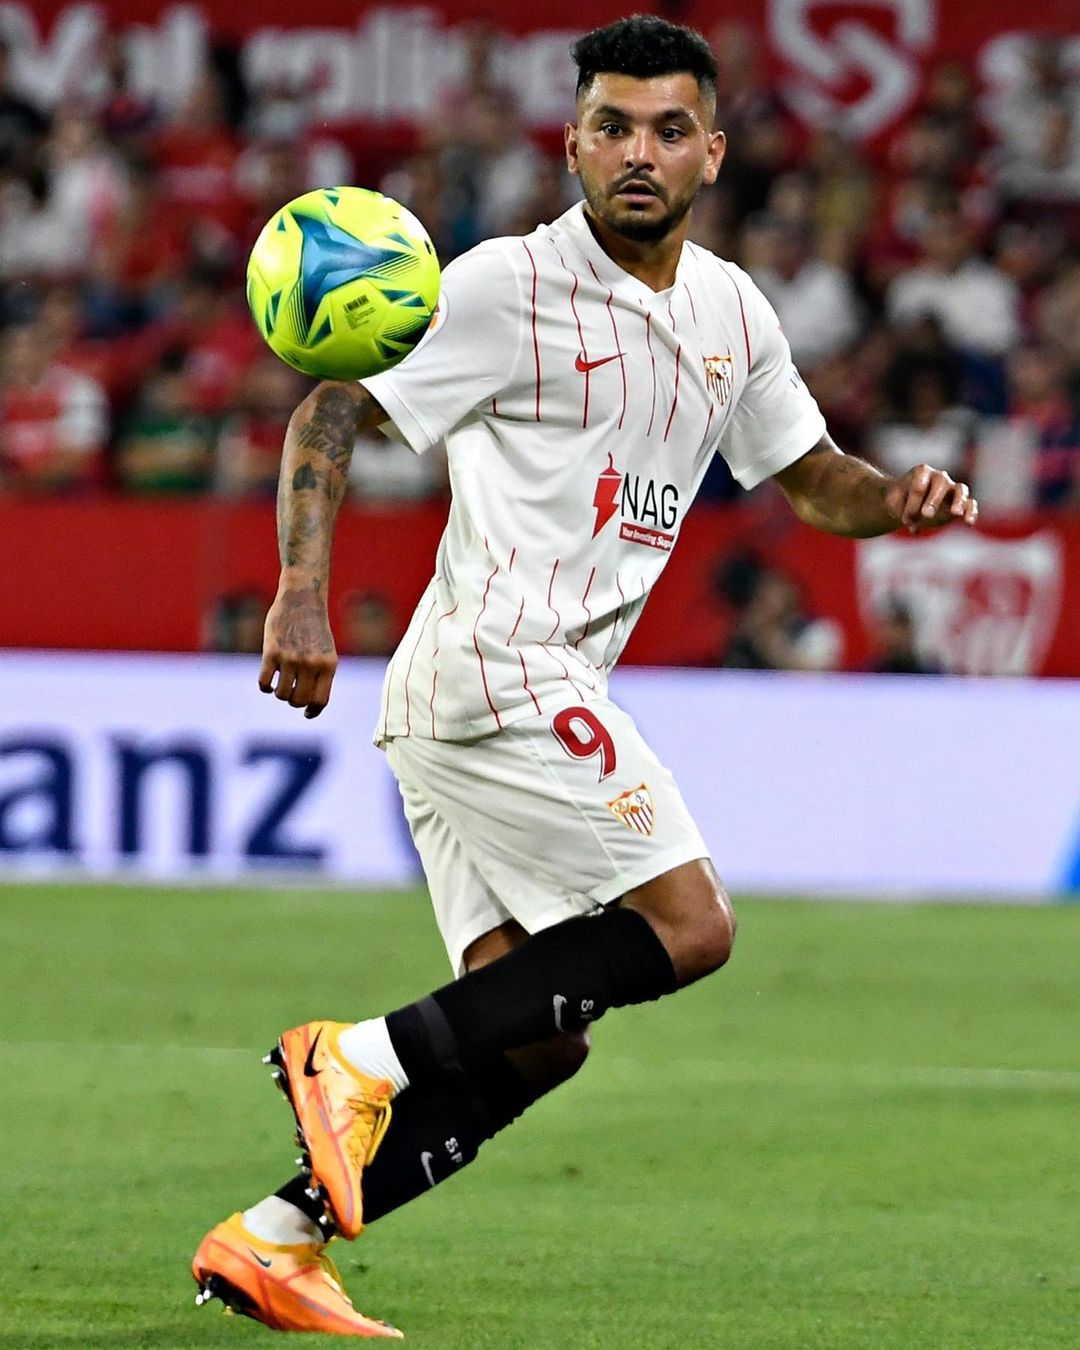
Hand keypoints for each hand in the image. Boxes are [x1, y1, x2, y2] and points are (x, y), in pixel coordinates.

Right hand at [258, 584, 337, 718]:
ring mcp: (290, 658)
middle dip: (294, 701)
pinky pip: (265, 682)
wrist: (302, 599)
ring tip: (281, 682)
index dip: (312, 711)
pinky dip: (265, 687)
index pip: (320, 700)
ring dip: (279, 693)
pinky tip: (268, 680)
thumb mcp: (326, 652)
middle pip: (299, 701)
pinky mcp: (271, 652)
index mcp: (328, 665)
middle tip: (291, 691)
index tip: (306, 713)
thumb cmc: (314, 629)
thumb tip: (308, 705)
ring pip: (281, 694)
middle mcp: (311, 663)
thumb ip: (320, 676)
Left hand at [885, 464, 978, 533]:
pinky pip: (970, 504)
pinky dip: (971, 511)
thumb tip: (913, 524)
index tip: (906, 520)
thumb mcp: (892, 502)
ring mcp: (951, 489)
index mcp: (921, 472)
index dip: (913, 502)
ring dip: (959, 501)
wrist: (905, 506)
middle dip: (934, 499)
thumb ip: (900, 508)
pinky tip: (968, 522)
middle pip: (941, 481)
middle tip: (926, 515)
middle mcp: (939, 477)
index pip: (920, 483)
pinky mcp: (960, 503)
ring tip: (955, 513)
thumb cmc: (899, 501)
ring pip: (961, 489)